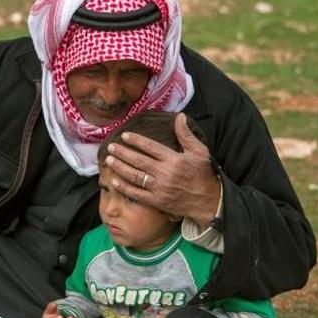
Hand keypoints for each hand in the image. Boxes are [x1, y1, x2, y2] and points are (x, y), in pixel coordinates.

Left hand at [103, 113, 219, 226]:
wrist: (208, 201)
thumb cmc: (204, 174)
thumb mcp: (200, 151)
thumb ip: (186, 134)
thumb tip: (180, 116)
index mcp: (174, 159)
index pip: (150, 147)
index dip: (136, 140)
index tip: (124, 135)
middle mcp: (164, 173)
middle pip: (138, 161)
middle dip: (122, 153)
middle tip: (111, 147)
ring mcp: (159, 188)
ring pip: (135, 176)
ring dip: (120, 168)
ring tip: (109, 160)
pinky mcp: (157, 201)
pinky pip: (136, 194)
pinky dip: (124, 187)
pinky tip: (114, 181)